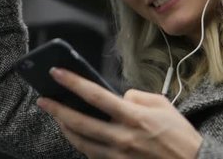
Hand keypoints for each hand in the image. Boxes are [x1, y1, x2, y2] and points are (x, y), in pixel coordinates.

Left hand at [37, 68, 201, 158]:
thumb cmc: (179, 135)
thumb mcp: (162, 105)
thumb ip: (137, 96)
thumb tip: (119, 96)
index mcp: (134, 117)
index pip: (96, 95)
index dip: (73, 82)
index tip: (57, 72)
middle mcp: (123, 137)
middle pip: (80, 122)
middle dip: (57, 109)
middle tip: (43, 99)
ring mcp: (118, 156)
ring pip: (81, 141)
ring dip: (64, 127)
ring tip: (55, 115)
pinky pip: (92, 155)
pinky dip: (80, 143)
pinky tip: (74, 133)